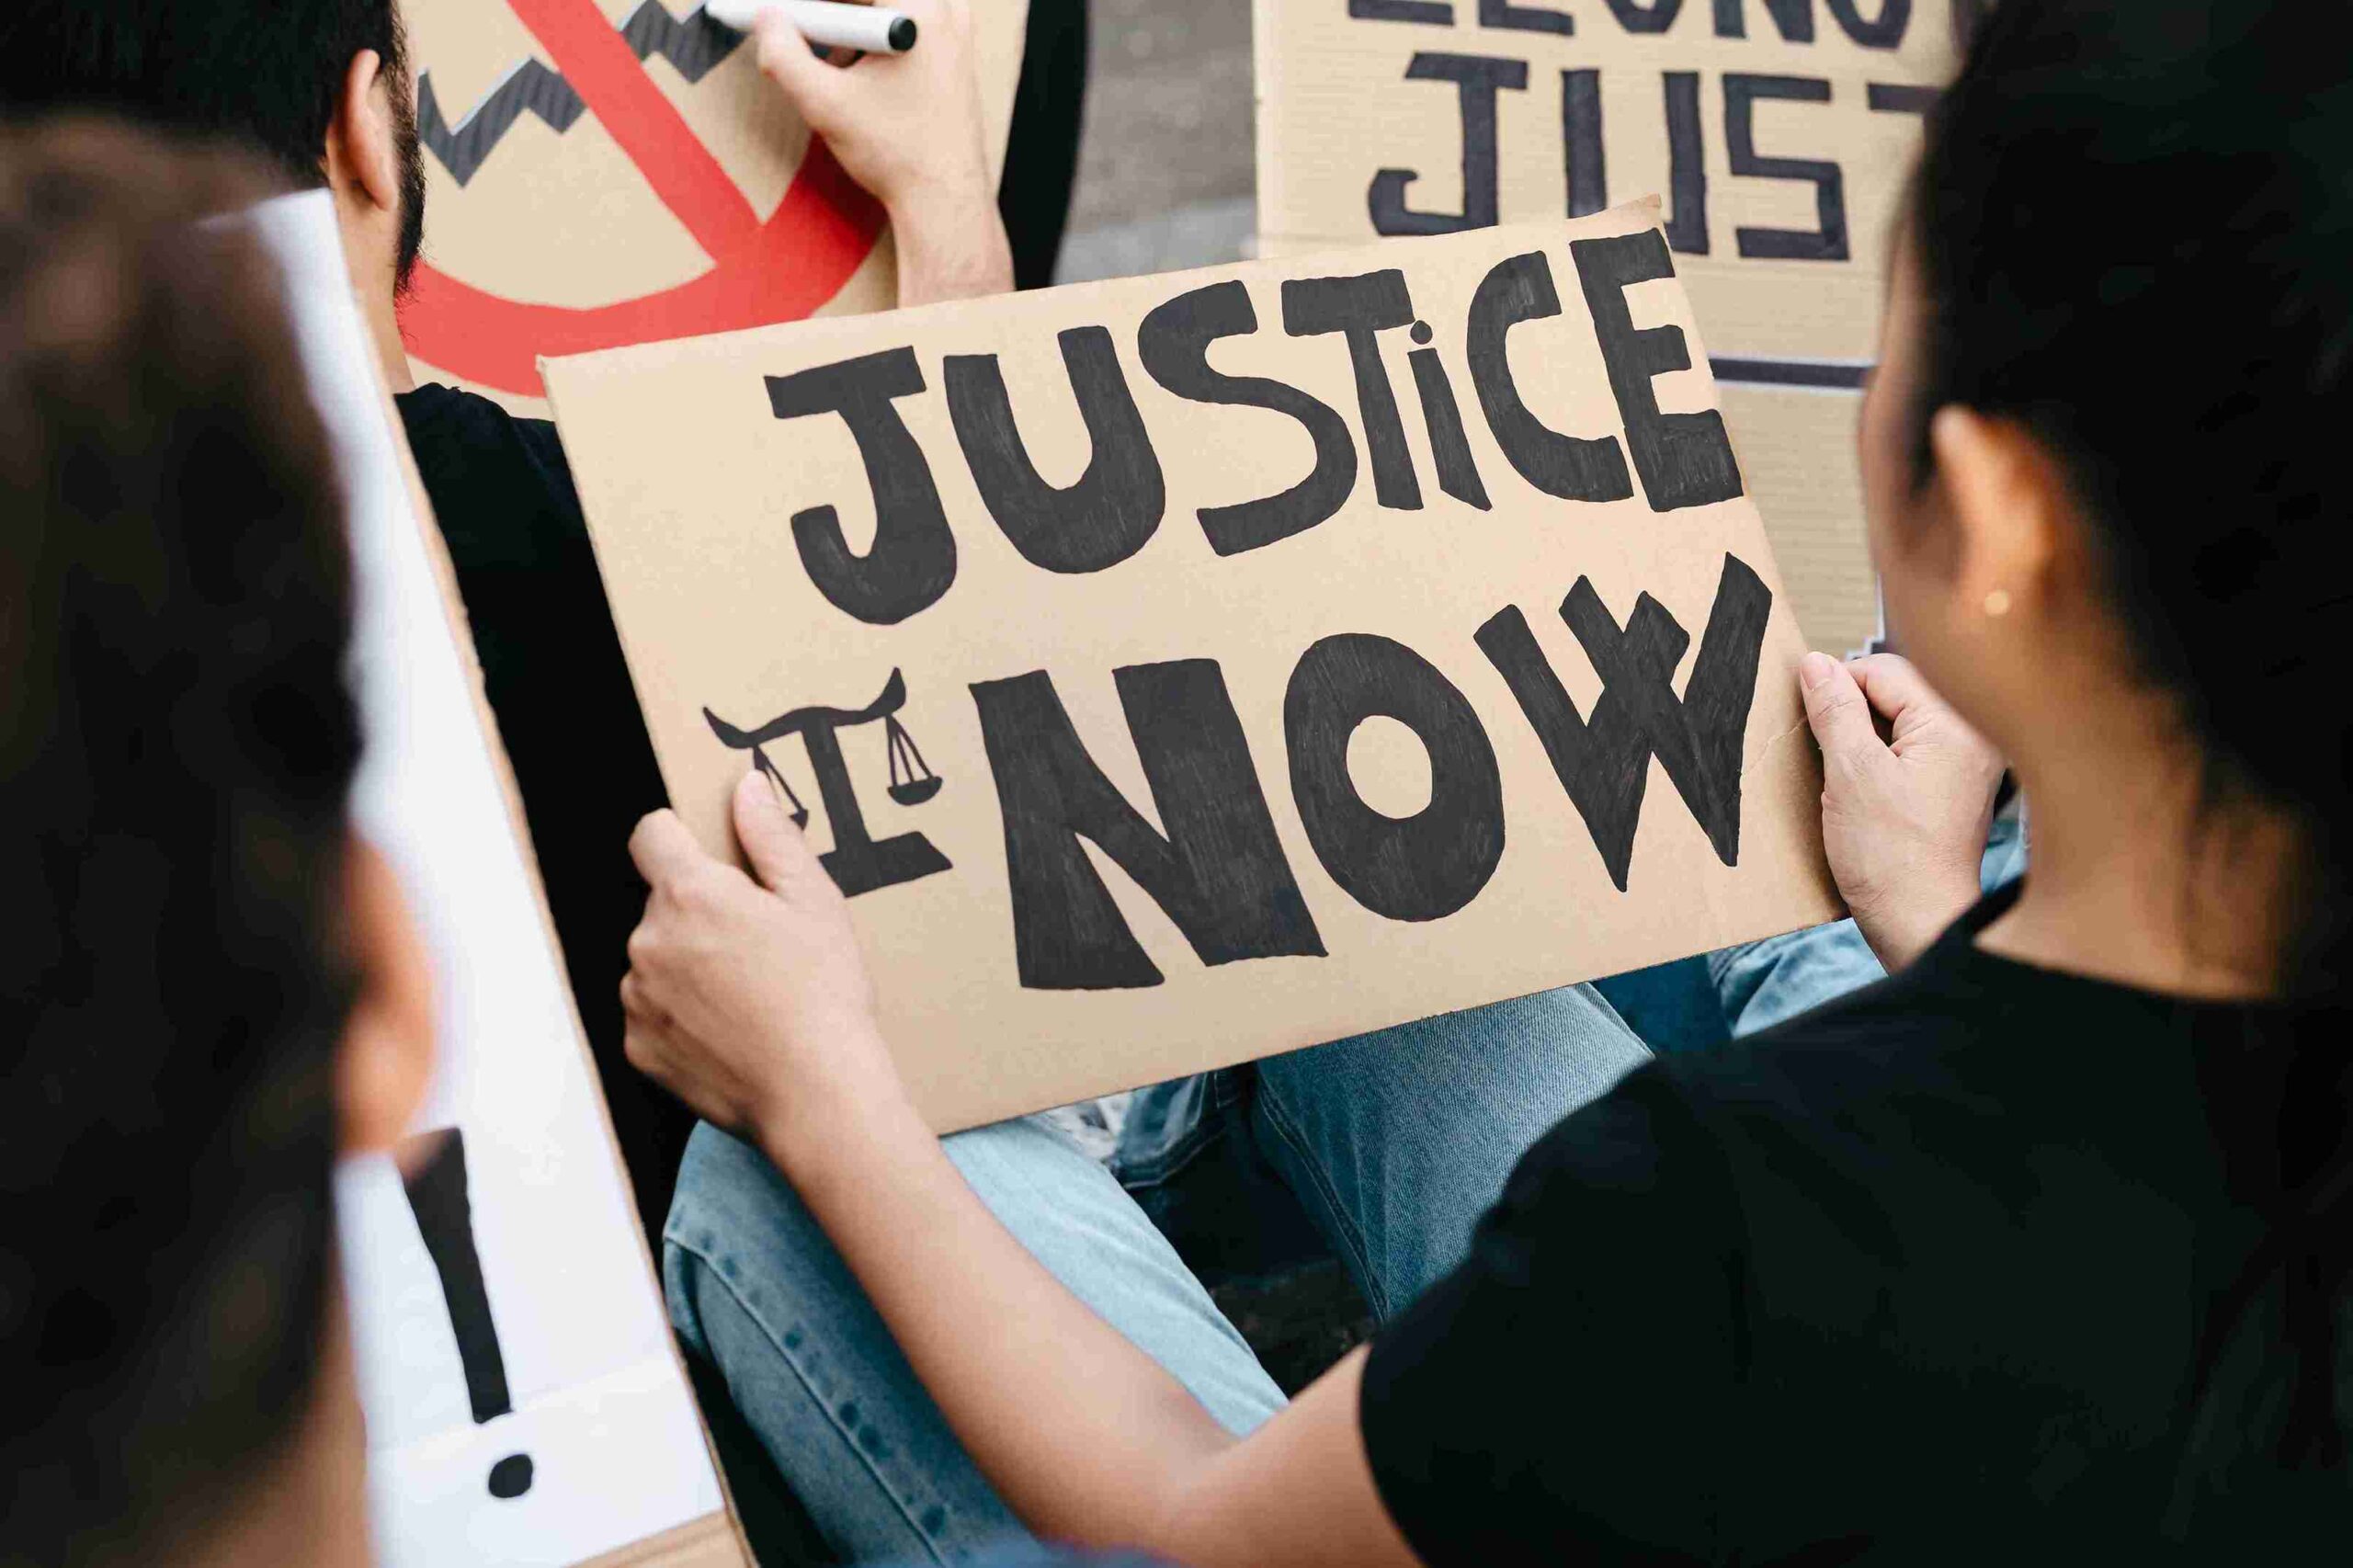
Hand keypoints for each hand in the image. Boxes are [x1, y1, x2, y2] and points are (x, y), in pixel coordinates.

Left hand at [622, 772, 905, 1147]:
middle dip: (699, 913)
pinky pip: (650, 1013)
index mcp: (691, 894)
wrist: (815, 1094)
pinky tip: (730, 1031)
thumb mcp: (814, 901)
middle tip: (759, 944)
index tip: (710, 859)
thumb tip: (745, 786)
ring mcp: (636, 998)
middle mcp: (648, 940)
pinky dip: (680, 1016)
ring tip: (748, 995)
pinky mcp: (637, 1047)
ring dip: (686, 965)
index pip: (650, 834)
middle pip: (660, 903)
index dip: (678, 837)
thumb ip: (771, 836)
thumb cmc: (824, 996)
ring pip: (654, 959)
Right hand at [752, 0, 1013, 304]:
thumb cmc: (896, 154)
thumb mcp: (823, 103)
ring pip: (880, 9)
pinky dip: (869, 43)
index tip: (774, 16)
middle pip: (864, 0)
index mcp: (919, 8)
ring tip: (836, 72)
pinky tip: (860, 80)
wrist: (946, 201)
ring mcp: (956, 29)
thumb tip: (764, 18)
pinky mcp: (956, 50)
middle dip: (826, 18)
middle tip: (790, 35)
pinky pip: (901, 26)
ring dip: (846, 30)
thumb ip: (783, 54)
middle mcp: (946, 10)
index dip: (806, 9)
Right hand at [1800, 652, 2005, 972]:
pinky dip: (1879, 758)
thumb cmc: (1889, 857)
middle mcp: (1971, 736)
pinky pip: (1911, 748)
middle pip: (1897, 690)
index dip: (1837, 686)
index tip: (1807, 716)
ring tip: (1843, 773)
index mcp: (1953, 725)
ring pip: (1901, 720)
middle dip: (1852, 710)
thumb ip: (1834, 710)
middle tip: (1823, 747)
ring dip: (1863, 735)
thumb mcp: (1849, 774)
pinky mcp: (1955, 787)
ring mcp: (1968, 762)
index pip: (1884, 670)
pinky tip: (1861, 788)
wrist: (1918, 922)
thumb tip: (1815, 662)